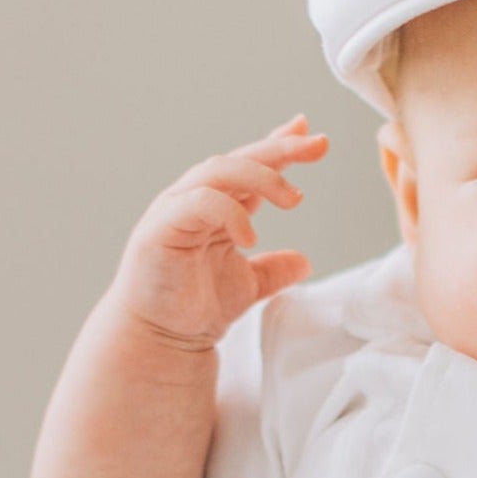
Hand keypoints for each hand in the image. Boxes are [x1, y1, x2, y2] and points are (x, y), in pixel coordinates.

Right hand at [108, 117, 328, 350]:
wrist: (160, 340)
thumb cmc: (191, 309)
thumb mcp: (247, 285)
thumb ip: (273, 270)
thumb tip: (303, 262)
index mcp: (216, 207)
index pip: (250, 167)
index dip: (280, 148)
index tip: (313, 137)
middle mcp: (194, 200)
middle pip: (238, 160)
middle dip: (280, 149)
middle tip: (316, 146)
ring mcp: (175, 210)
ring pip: (218, 171)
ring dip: (261, 177)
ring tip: (293, 198)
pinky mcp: (161, 227)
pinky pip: (198, 203)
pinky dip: (228, 212)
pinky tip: (250, 236)